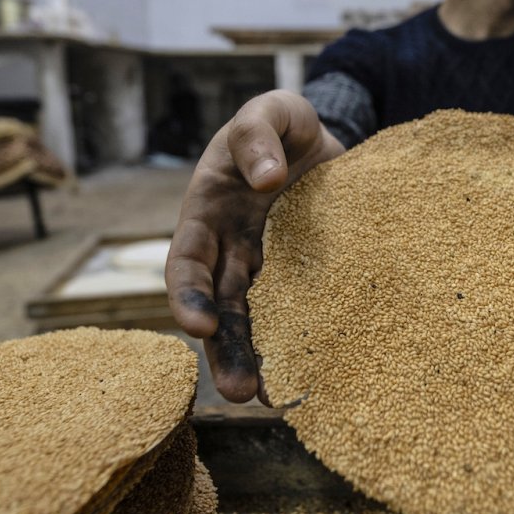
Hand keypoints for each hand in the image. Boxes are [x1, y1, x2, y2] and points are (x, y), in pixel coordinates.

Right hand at [166, 91, 344, 402]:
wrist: (327, 140)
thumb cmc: (286, 125)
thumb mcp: (271, 112)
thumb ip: (258, 134)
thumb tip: (264, 179)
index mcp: (207, 214)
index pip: (185, 262)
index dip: (187, 295)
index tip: (201, 324)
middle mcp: (229, 251)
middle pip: (218, 310)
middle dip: (225, 351)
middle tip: (241, 391)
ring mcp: (265, 270)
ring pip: (254, 325)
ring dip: (257, 363)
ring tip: (271, 401)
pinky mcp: (302, 280)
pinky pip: (297, 316)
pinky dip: (299, 346)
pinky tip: (317, 376)